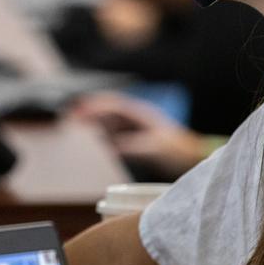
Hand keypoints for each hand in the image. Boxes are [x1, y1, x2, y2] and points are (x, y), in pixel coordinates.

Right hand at [71, 93, 210, 175]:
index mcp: (141, 114)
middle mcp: (136, 118)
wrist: (192, 157)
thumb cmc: (177, 151)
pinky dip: (102, 133)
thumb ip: (131, 146)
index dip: (95, 108)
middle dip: (90, 110)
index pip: (113, 107)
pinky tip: (95, 138)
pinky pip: (115, 133)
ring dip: (94, 121)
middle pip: (108, 110)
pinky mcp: (136, 140)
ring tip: (77, 122)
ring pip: (110, 121)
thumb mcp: (154, 149)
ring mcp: (136, 128)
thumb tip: (109, 147)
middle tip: (71, 114)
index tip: (79, 112)